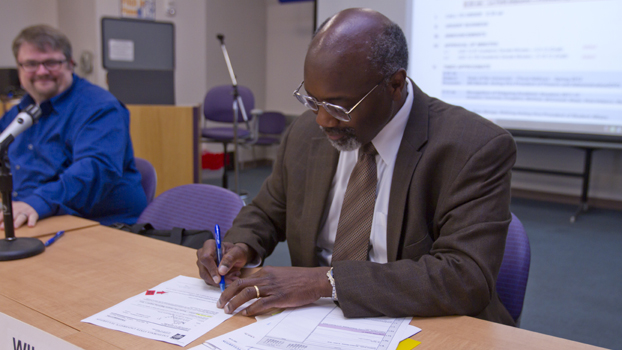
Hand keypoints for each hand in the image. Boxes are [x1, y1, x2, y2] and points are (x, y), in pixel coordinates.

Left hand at [0, 201, 38, 228]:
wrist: (31, 203)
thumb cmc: (17, 211)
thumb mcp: (10, 210)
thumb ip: (4, 215)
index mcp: (11, 208)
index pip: (4, 213)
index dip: (1, 218)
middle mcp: (18, 209)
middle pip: (12, 215)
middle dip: (7, 221)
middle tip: (3, 227)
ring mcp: (26, 211)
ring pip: (22, 217)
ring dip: (18, 222)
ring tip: (15, 227)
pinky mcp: (33, 214)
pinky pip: (33, 217)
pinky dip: (32, 221)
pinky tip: (30, 225)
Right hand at [196, 240, 254, 287]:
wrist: (236, 256)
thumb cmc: (236, 252)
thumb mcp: (238, 253)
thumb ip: (230, 259)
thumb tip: (221, 271)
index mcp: (209, 245)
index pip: (206, 258)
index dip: (211, 269)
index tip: (219, 279)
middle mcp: (202, 254)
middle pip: (204, 270)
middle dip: (217, 278)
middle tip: (231, 280)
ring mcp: (202, 264)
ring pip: (206, 277)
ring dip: (220, 281)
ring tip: (233, 277)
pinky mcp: (204, 272)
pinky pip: (209, 281)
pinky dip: (219, 283)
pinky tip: (229, 279)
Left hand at [217, 266, 331, 315]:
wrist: (316, 279)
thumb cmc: (300, 278)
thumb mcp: (280, 275)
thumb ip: (268, 280)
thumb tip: (257, 290)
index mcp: (266, 272)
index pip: (243, 278)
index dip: (231, 287)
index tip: (224, 295)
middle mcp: (266, 278)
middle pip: (240, 284)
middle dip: (226, 294)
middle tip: (220, 303)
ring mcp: (273, 287)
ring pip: (247, 293)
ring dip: (235, 302)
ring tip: (228, 310)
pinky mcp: (280, 297)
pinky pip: (261, 303)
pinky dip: (251, 309)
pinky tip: (245, 313)